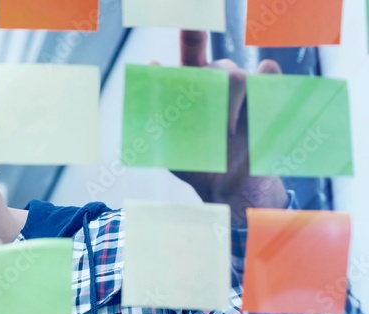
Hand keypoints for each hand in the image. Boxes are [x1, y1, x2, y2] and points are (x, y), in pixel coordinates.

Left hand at [170, 30, 287, 226]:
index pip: (192, 47)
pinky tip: (256, 109)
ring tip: (228, 132)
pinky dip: (263, 84)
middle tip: (212, 127)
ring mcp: (246, 85)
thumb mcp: (169, 141)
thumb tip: (154, 64)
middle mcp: (220, 79)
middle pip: (215, 67)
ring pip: (236, 75)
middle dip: (208, 97)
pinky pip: (267, 73)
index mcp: (193, 84)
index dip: (194, 28)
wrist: (232, 187)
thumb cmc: (197, 163)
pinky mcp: (268, 93)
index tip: (193, 15)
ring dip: (228, 108)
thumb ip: (160, 105)